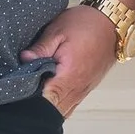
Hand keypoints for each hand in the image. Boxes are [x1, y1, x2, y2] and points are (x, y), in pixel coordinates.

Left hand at [23, 1, 122, 118]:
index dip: (33, 101)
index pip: (49, 100)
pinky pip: (71, 105)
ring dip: (49, 106)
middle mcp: (79, 87)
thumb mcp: (58, 30)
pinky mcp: (87, 88)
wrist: (112, 22)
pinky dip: (59, 103)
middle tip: (25, 94)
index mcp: (70, 74)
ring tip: (36, 93)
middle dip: (38, 107)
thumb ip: (40, 48)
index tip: (22, 95)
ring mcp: (84, 90)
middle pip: (55, 111)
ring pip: (63, 111)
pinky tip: (50, 94)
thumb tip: (24, 60)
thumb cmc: (87, 24)